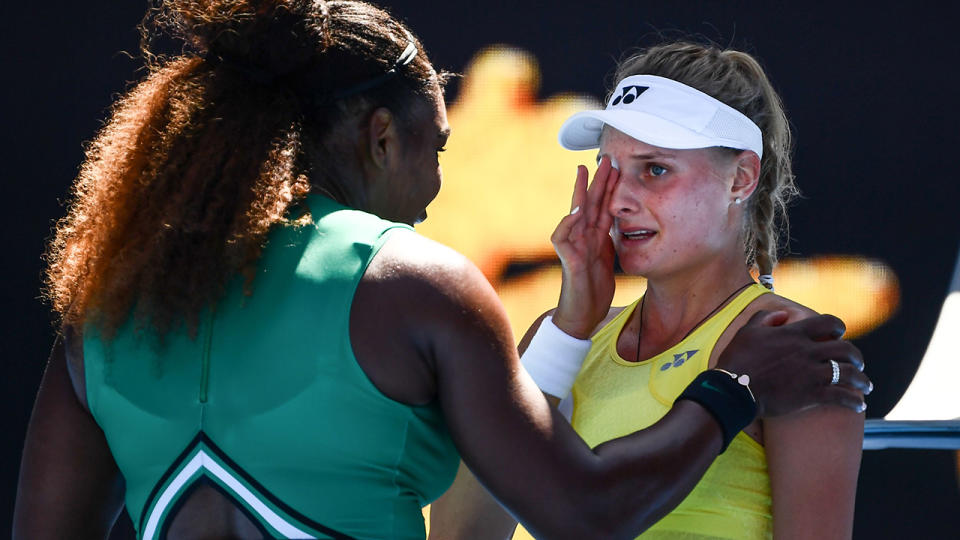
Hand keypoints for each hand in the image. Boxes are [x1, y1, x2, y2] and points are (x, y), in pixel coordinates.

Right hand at [550, 156, 619, 337]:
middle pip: (590, 203)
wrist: (584, 315)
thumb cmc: (594, 288)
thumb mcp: (607, 257)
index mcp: (594, 236)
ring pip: (575, 214)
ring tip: (584, 173)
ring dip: (580, 193)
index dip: (609, 187)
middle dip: (597, 181)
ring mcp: (573, 246)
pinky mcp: (568, 260)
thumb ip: (608, 239)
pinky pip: (563, 238)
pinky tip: (575, 211)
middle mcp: (582, 237)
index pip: (602, 206)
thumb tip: (619, 222)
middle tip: (606, 158)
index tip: (617, 166)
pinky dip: (568, 224)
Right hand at [716, 311, 871, 415]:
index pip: (827, 322)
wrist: (733, 389)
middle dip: (856, 356)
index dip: (838, 326)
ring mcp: (811, 373)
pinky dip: (854, 401)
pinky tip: (859, 405)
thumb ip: (765, 318)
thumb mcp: (747, 332)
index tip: (840, 333)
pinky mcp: (811, 395)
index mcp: (794, 334)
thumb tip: (782, 315)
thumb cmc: (737, 360)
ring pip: (849, 373)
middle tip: (858, 363)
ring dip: (862, 380)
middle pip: (845, 349)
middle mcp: (807, 351)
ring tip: (866, 386)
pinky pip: (842, 396)